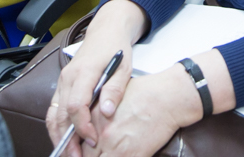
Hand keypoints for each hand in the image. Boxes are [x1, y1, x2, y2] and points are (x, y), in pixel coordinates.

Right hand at [48, 13, 139, 154]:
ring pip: (52, 114)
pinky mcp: (62, 84)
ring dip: (58, 136)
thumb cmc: (116, 48)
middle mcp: (68, 77)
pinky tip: (65, 140)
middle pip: (60, 114)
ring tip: (68, 154)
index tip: (93, 140)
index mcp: (84, 72)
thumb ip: (115, 90)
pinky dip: (57, 126)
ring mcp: (62, 80)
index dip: (82, 126)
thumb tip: (107, 112)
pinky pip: (54, 109)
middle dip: (66, 139)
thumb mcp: (123, 67)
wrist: (106, 30)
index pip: (76, 105)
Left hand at [84, 68, 200, 156]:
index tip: (79, 150)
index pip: (76, 139)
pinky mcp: (133, 155)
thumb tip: (89, 126)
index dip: (75, 148)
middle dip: (85, 156)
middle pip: (84, 155)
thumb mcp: (114, 96)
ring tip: (107, 154)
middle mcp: (102, 134)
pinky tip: (120, 155)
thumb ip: (98, 112)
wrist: (167, 98)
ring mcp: (116, 147)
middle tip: (89, 154)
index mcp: (95, 117)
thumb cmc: (145, 93)